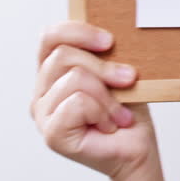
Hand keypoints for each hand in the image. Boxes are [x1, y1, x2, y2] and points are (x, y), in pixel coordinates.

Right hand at [31, 21, 157, 180]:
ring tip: (119, 113)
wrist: (137, 149)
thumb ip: (101, 55)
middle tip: (128, 80)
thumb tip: (105, 36)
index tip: (110, 41)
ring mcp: (43, 114)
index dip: (79, 31)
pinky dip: (103, 112)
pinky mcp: (52, 134)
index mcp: (53, 72)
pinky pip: (78, 103)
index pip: (50, 37)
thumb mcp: (116, 73)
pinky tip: (109, 125)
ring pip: (74, 79)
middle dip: (103, 67)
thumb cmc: (127, 111)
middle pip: (63, 55)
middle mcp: (42, 91)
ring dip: (107, 96)